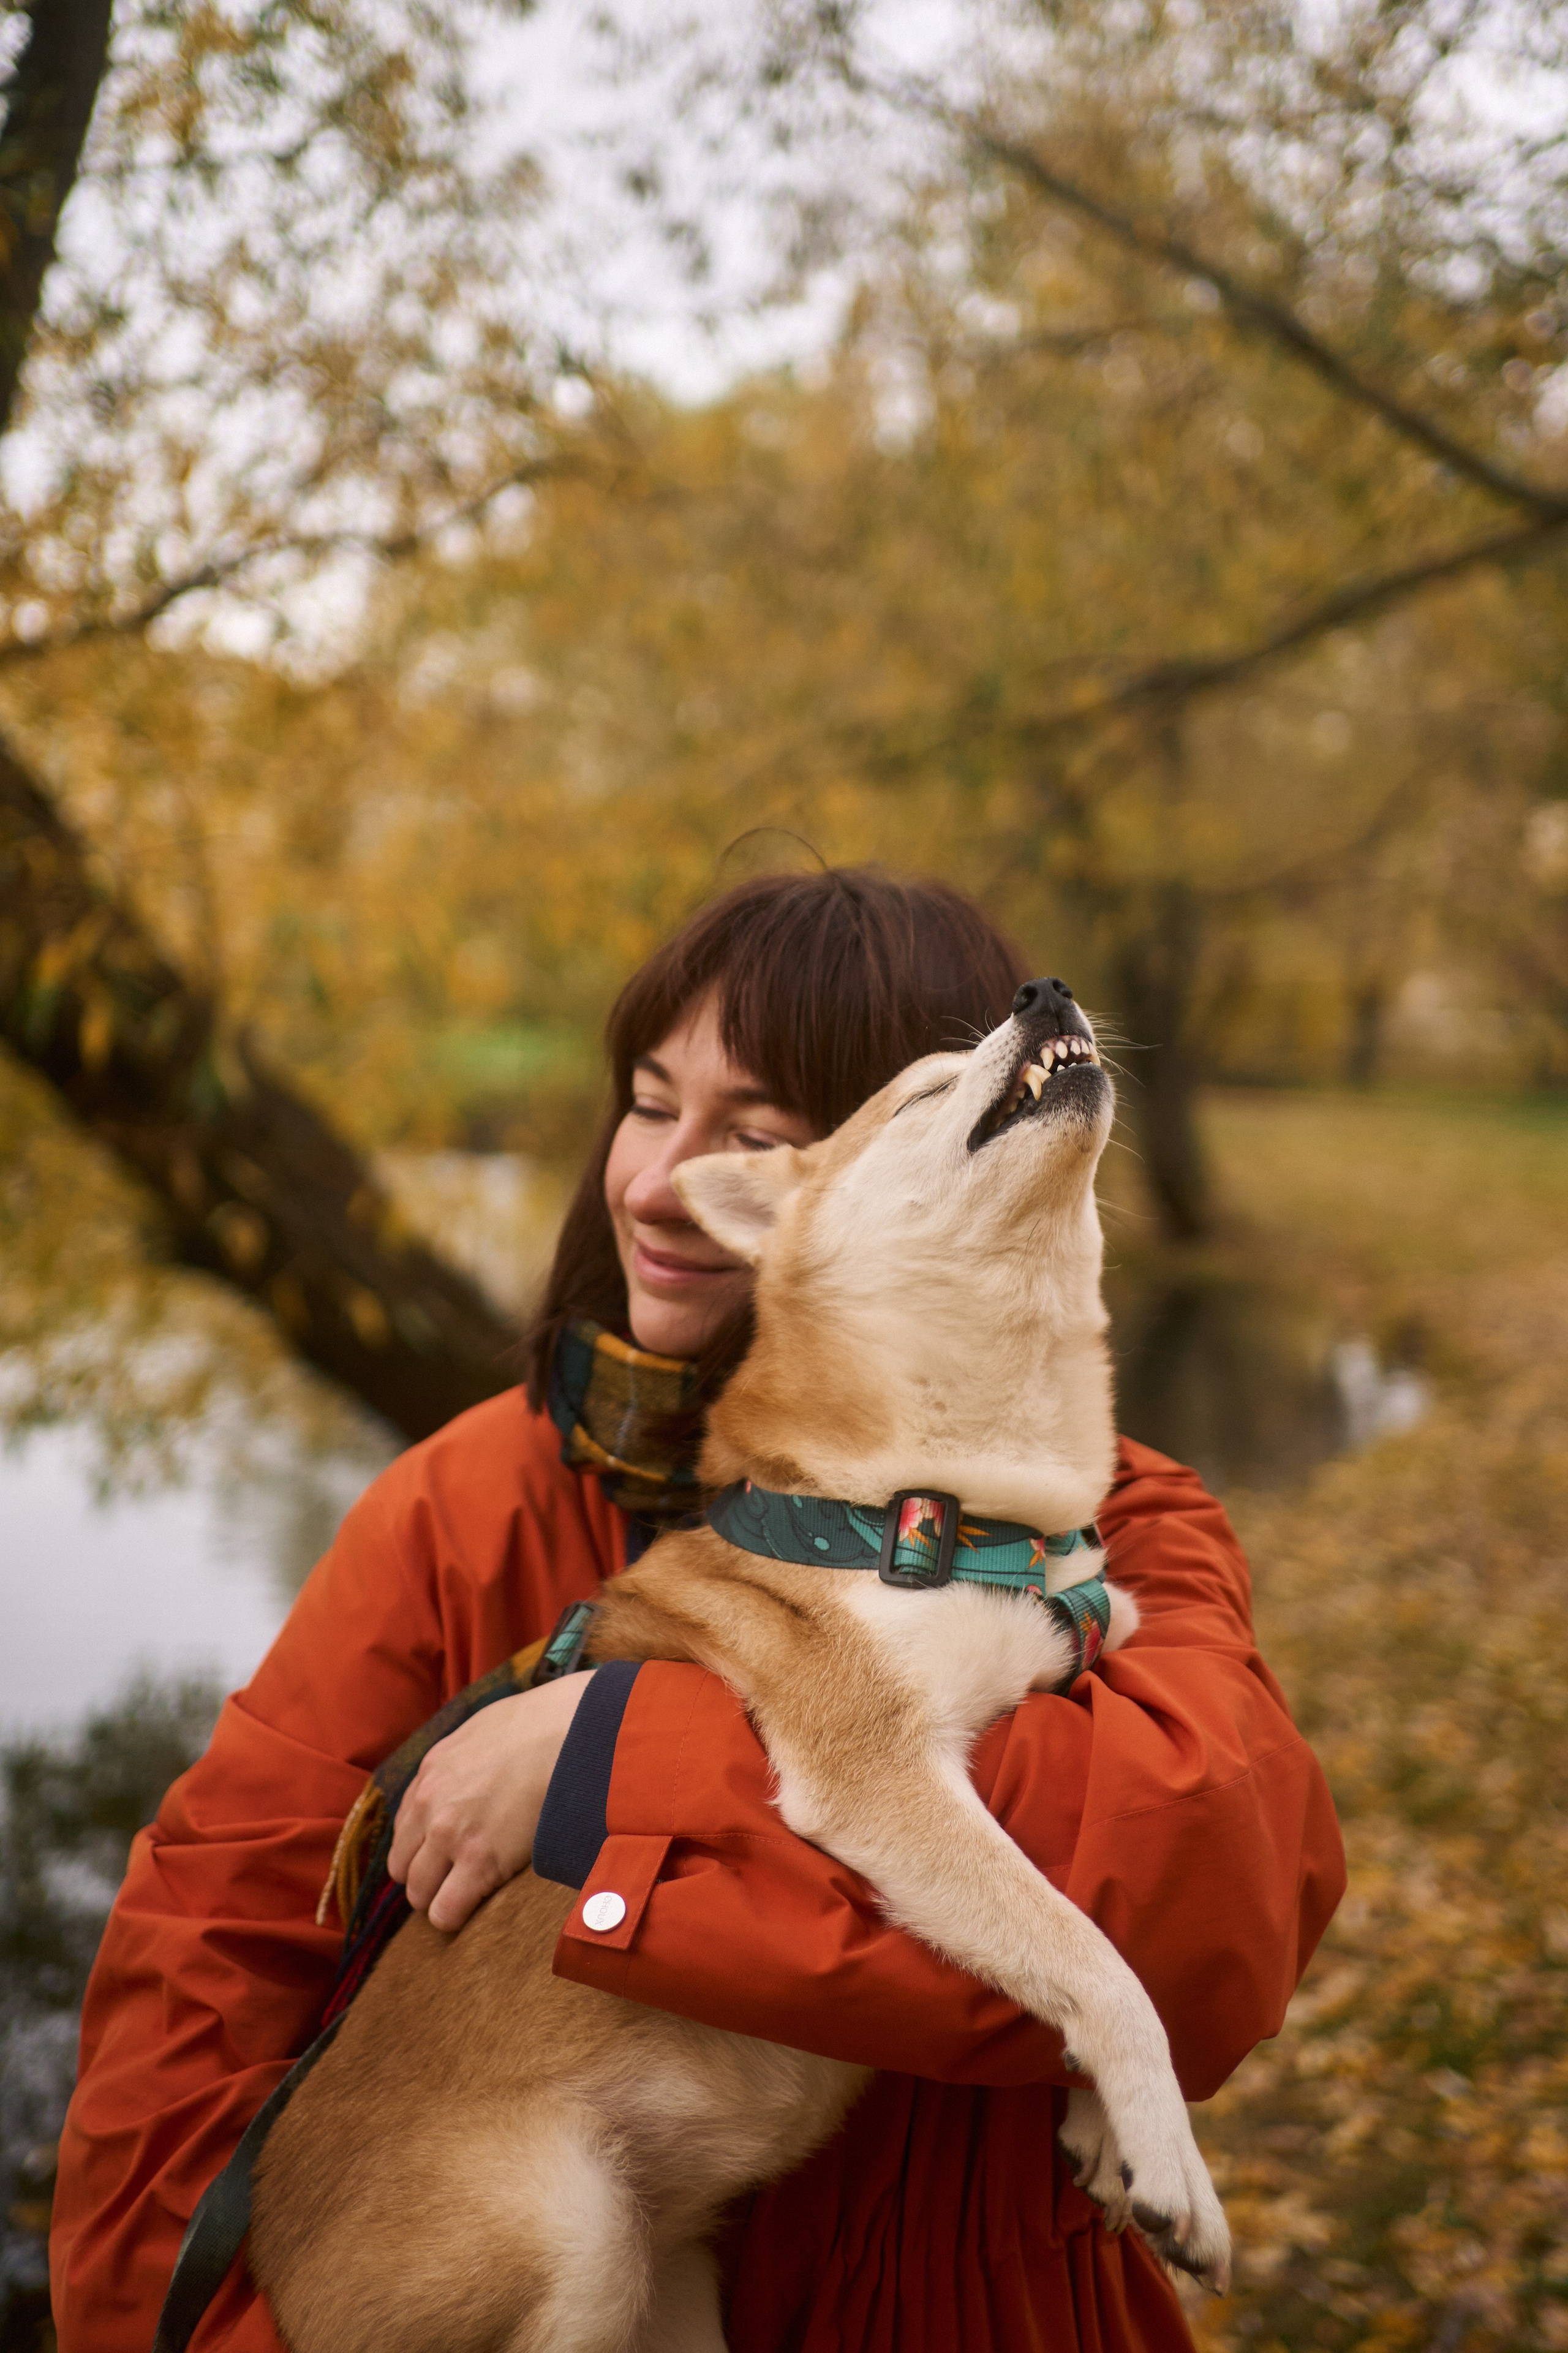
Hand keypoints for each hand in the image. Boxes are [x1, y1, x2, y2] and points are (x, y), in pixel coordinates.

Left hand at [387, 1669, 593, 1932]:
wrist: (574, 1731)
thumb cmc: (542, 1726)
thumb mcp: (484, 1730)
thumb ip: (463, 1760)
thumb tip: (467, 1775)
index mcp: (431, 1772)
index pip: (405, 1830)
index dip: (424, 1849)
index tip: (445, 1857)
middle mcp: (430, 1804)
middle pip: (404, 1866)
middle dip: (427, 1878)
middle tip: (456, 1882)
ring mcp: (451, 1834)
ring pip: (419, 1892)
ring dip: (439, 1899)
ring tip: (469, 1898)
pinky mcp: (480, 1860)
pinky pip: (446, 1911)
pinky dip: (455, 1917)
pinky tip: (475, 1911)